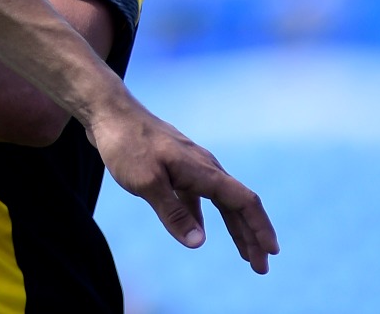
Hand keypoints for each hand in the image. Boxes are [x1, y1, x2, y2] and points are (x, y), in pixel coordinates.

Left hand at [88, 102, 278, 273]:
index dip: (260, 227)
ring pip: (218, 200)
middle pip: (236, 205)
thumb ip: (173, 213)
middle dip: (251, 236)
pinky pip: (197, 195)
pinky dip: (203, 215)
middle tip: (260, 267)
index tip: (271, 253)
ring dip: (232, 227)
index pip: (244, 202)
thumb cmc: (126, 144)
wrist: (108, 111)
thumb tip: (199, 244)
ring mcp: (188, 165)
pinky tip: (199, 230)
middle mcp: (203, 167)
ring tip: (244, 253)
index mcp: (203, 171)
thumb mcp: (148, 183)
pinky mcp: (172, 165)